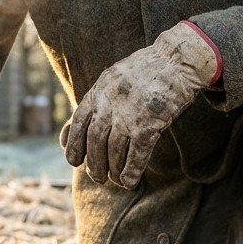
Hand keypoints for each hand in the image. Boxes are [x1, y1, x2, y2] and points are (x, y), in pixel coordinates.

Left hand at [62, 22, 219, 188]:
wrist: (177, 60)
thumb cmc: (144, 72)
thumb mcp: (111, 80)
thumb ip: (92, 104)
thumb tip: (65, 136)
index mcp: (99, 90)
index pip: (78, 123)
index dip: (73, 145)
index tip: (73, 161)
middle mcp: (110, 103)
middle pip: (94, 141)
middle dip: (93, 163)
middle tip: (97, 176)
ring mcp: (129, 115)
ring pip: (113, 151)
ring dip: (113, 170)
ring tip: (115, 180)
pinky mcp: (149, 125)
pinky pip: (136, 155)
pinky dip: (131, 172)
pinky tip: (130, 182)